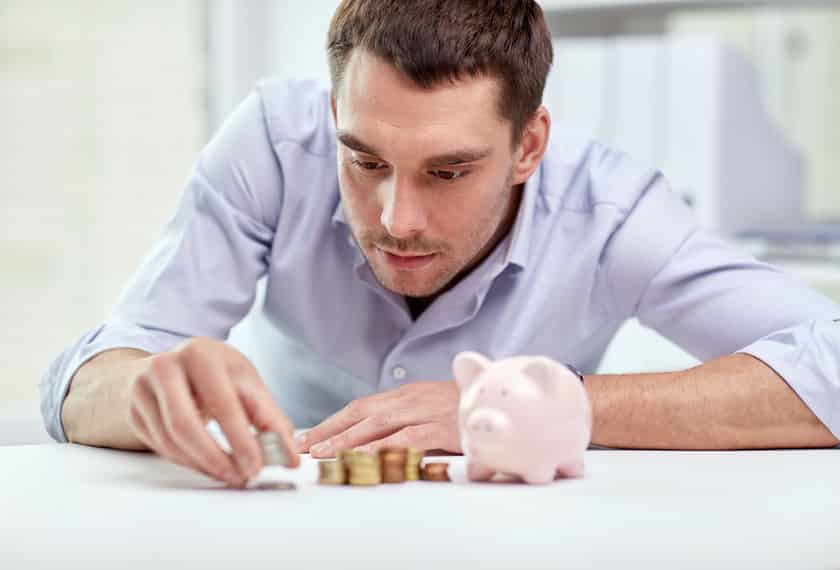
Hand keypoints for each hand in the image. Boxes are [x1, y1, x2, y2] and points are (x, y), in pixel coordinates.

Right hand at [127, 337, 298, 487]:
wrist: (173, 364)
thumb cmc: (216, 374)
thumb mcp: (245, 382)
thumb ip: (269, 418)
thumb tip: (289, 458)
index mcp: (200, 354)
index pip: (222, 403)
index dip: (241, 439)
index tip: (257, 466)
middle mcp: (166, 366)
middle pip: (185, 425)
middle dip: (216, 458)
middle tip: (241, 477)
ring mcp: (143, 389)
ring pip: (170, 441)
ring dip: (203, 465)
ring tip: (230, 474)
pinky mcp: (134, 411)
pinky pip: (161, 447)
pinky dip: (188, 462)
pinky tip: (208, 464)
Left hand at [295, 381, 461, 457]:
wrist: (507, 400)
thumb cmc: (472, 409)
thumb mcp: (436, 409)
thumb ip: (411, 420)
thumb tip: (384, 440)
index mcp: (408, 393)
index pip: (362, 406)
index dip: (335, 420)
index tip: (311, 435)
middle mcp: (411, 398)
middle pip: (361, 412)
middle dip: (330, 429)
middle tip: (306, 445)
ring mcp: (425, 411)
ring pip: (377, 424)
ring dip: (348, 439)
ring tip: (325, 454)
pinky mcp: (440, 427)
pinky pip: (406, 438)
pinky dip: (384, 447)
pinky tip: (366, 458)